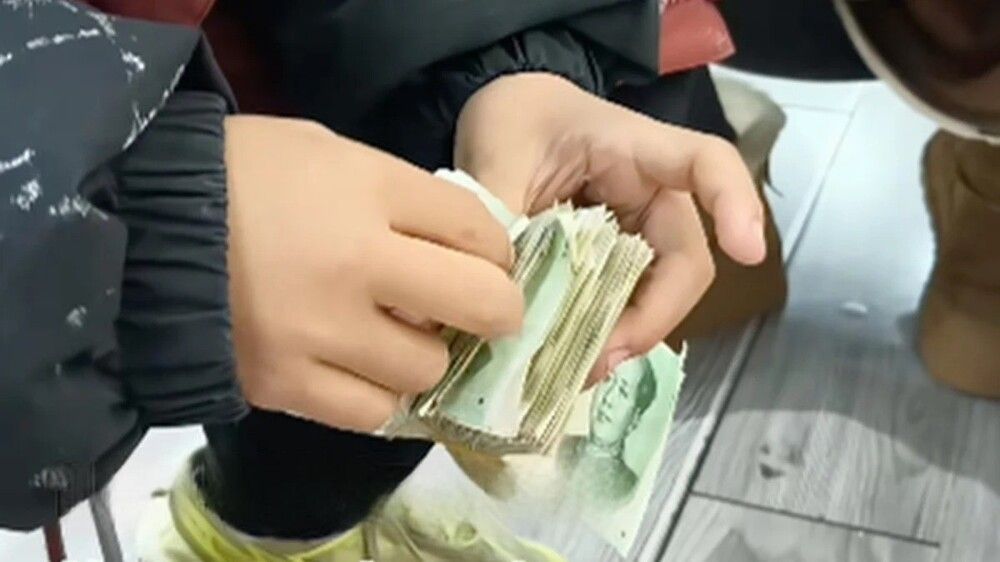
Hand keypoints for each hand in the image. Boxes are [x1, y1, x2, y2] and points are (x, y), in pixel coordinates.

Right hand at [225, 116, 522, 431]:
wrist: (136, 226)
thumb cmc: (237, 175)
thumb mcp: (326, 154)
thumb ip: (397, 195)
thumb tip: (454, 246)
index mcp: (369, 190)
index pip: (477, 229)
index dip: (498, 250)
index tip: (488, 261)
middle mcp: (357, 265)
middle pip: (480, 304)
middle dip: (495, 309)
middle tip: (478, 311)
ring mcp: (320, 333)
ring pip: (426, 369)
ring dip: (422, 354)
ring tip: (393, 336)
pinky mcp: (283, 384)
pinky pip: (369, 412)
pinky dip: (375, 393)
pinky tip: (356, 368)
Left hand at [455, 73, 765, 384]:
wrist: (503, 120)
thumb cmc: (513, 119)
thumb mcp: (495, 156)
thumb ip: (501, 218)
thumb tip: (500, 295)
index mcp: (634, 148)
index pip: (707, 164)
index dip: (736, 204)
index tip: (748, 253)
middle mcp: (651, 195)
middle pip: (684, 262)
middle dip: (651, 317)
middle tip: (601, 358)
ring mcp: (636, 232)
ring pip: (655, 294)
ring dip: (624, 336)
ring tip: (577, 370)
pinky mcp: (613, 261)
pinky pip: (622, 303)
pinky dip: (600, 334)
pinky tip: (566, 360)